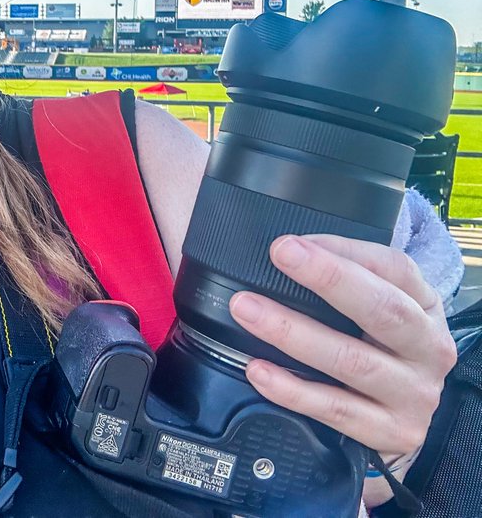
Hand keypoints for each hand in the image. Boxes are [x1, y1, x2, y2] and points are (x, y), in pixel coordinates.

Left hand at [228, 234, 456, 463]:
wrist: (403, 421)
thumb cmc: (380, 349)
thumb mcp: (379, 308)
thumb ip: (346, 278)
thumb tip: (287, 251)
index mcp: (425, 307)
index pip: (393, 268)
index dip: (342, 251)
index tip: (292, 242)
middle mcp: (428, 349)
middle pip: (382, 310)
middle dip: (328, 279)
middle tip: (281, 256)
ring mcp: (413, 395)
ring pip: (350, 361)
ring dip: (292, 332)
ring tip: (247, 310)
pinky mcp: (392, 433)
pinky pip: (334, 409)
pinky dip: (292, 389)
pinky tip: (259, 370)